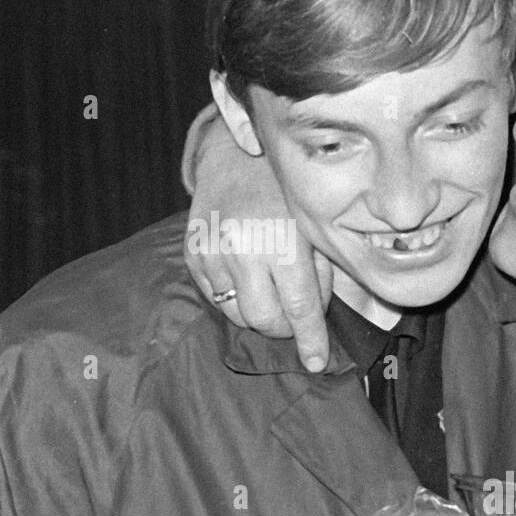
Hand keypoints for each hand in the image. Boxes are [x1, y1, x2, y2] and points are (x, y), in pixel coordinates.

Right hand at [185, 112, 333, 370]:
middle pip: (264, 319)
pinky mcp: (193, 253)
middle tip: (293, 318)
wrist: (237, 153)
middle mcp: (243, 249)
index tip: (316, 362)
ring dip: (258, 312)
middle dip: (283, 327)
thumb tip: (319, 320)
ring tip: (269, 290)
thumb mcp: (314, 226)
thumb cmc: (286, 190)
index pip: (300, 308)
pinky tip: (246, 275)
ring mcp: (213, 252)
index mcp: (282, 241)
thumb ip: (322, 273)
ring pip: (237, 313)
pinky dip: (234, 295)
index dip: (310, 340)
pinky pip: (214, 296)